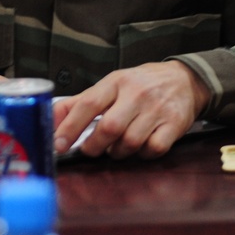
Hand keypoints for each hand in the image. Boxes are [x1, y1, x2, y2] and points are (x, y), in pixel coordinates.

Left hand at [53, 61, 209, 159]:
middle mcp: (137, 93)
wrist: (183, 80)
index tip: (58, 144)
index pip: (88, 104)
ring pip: (130, 142)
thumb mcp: (109, 86)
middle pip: (110, 127)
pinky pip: (153, 149)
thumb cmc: (139, 86)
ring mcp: (157, 109)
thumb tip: (50, 121)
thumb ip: (78, 103)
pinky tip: (141, 147)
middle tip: (91, 149)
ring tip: (118, 146)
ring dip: (119, 152)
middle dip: (95, 146)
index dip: (70, 127)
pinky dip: (143, 154)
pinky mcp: (175, 123)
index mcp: (116, 82)